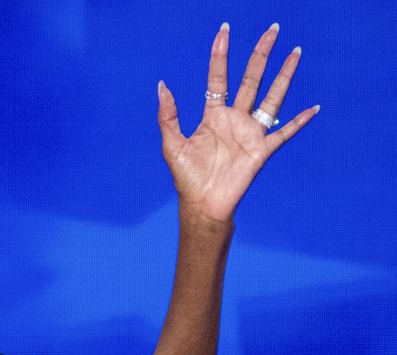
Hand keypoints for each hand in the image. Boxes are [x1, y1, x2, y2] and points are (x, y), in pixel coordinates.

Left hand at [157, 24, 317, 223]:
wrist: (202, 204)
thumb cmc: (186, 176)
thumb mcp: (172, 143)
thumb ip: (168, 115)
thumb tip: (162, 85)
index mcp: (213, 115)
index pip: (218, 77)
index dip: (220, 55)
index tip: (224, 31)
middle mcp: (234, 119)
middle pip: (250, 79)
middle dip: (261, 55)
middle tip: (272, 30)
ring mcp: (250, 133)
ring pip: (271, 97)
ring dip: (284, 76)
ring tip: (295, 53)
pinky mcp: (262, 150)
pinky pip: (284, 133)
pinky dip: (299, 122)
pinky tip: (313, 108)